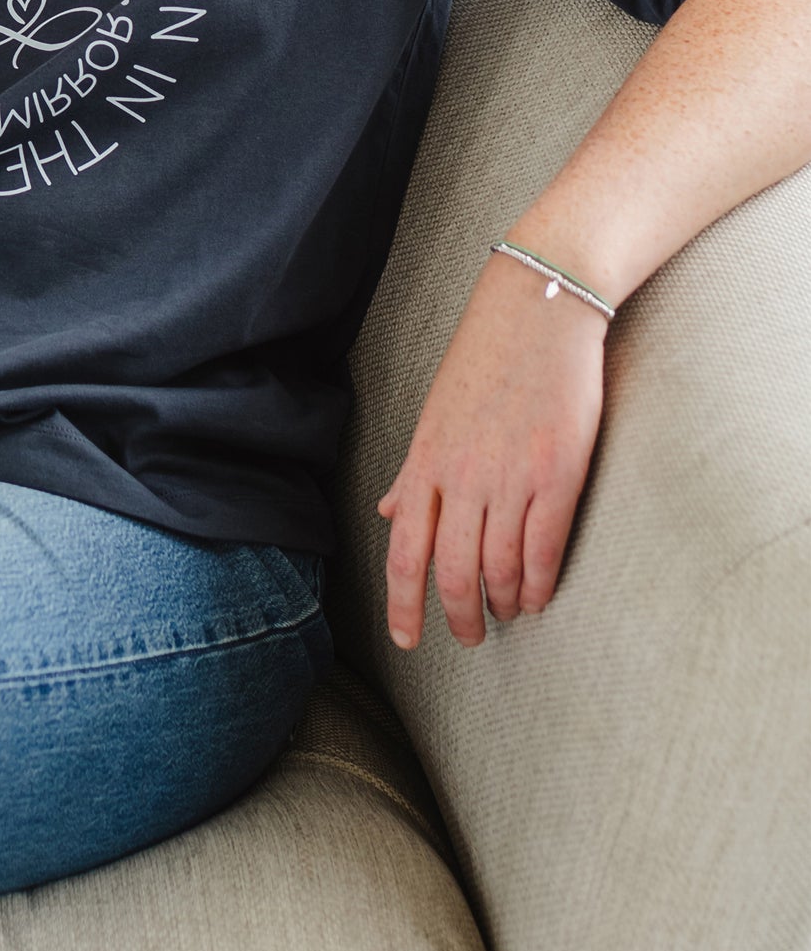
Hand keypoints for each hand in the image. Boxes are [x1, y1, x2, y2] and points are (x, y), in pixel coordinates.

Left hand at [374, 252, 606, 650]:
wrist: (538, 310)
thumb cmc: (485, 359)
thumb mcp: (436, 415)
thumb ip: (415, 472)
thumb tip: (391, 514)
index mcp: (426, 461)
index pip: (405, 551)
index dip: (403, 604)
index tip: (406, 640)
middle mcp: (462, 475)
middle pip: (452, 572)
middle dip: (458, 616)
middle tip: (469, 637)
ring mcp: (511, 476)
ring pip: (499, 567)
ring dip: (503, 603)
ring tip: (508, 613)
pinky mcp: (558, 472)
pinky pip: (544, 548)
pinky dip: (539, 583)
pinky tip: (539, 595)